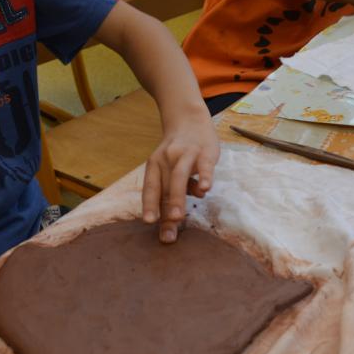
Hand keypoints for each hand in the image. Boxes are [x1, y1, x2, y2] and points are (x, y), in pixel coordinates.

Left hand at [141, 111, 219, 243]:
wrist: (189, 120)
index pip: (151, 187)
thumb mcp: (169, 169)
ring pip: (179, 176)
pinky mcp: (205, 151)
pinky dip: (203, 176)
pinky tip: (205, 188)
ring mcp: (185, 154)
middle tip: (167, 233)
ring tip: (178, 217)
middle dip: (165, 210)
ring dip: (177, 198)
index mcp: (155, 165)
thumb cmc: (178, 153)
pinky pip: (203, 165)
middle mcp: (167, 159)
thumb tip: (175, 219)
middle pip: (164, 187)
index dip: (149, 204)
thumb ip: (172, 192)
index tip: (149, 222)